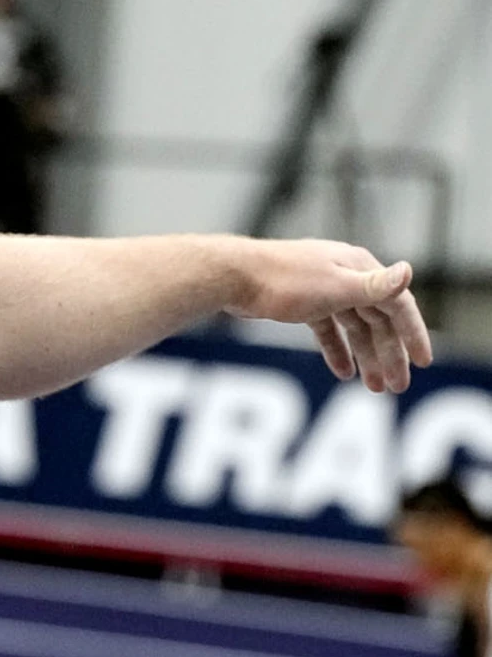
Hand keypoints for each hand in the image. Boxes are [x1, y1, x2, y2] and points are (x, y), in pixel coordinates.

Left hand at [227, 238, 431, 392]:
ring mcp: (323, 290)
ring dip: (366, 357)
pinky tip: (343, 373)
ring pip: (353, 328)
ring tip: (375, 388)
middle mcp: (346, 276)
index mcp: (359, 268)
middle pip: (377, 320)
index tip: (423, 362)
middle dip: (389, 355)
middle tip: (397, 387)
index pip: (398, 304)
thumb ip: (372, 287)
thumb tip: (408, 271)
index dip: (413, 333)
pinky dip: (337, 350)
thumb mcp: (333, 287)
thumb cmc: (282, 280)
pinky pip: (328, 329)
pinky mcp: (301, 303)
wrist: (233, 276)